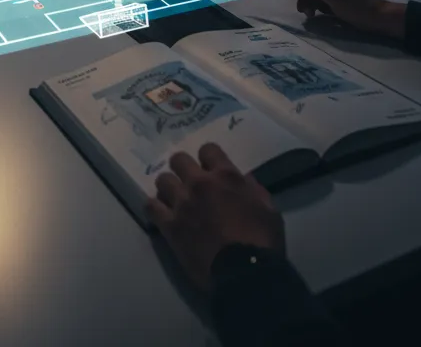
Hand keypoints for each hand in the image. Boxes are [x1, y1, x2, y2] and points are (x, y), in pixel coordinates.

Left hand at [145, 143, 283, 290]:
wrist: (245, 273)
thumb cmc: (262, 240)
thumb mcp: (269, 209)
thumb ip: (253, 189)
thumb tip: (243, 179)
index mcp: (225, 176)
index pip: (208, 148)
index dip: (208, 157)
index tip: (210, 167)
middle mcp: (199, 183)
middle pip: (178, 159)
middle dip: (183, 168)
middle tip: (189, 181)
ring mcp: (182, 203)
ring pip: (162, 180)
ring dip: (169, 187)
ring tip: (174, 198)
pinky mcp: (170, 225)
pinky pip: (151, 207)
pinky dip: (155, 208)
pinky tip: (161, 213)